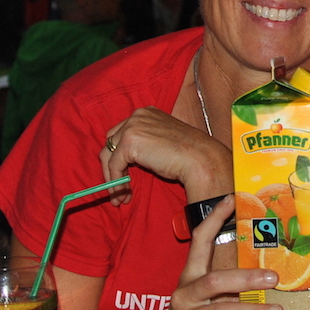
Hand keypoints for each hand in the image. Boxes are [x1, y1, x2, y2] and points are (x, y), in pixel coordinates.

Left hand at [100, 106, 231, 204]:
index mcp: (147, 112)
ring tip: (119, 196)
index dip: (120, 155)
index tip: (124, 174)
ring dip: (112, 178)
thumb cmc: (188, 154)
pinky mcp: (129, 142)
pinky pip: (114, 166)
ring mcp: (132, 127)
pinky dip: (116, 182)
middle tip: (118, 188)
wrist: (200, 159)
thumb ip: (147, 143)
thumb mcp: (163, 142)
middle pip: (111, 142)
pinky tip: (123, 194)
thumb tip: (130, 161)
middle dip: (111, 166)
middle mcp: (137, 115)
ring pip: (109, 155)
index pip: (122, 133)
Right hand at [146, 197, 280, 309]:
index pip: (198, 242)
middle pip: (215, 280)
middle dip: (246, 278)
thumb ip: (227, 288)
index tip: (230, 200)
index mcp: (189, 278)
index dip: (213, 220)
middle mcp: (184, 295)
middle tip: (274, 278)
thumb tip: (268, 276)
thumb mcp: (205, 299)